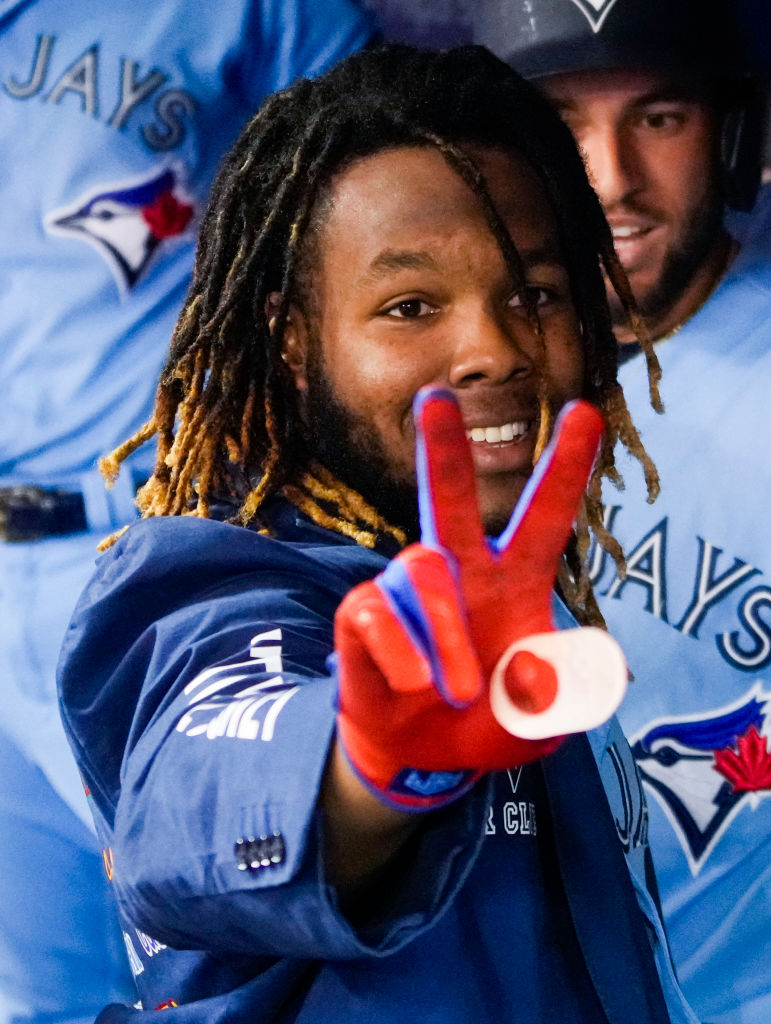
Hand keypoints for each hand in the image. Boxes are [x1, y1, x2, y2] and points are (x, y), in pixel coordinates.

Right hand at [334, 387, 626, 809]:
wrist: (426, 759)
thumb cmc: (491, 724)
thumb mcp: (545, 725)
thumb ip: (559, 700)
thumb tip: (532, 669)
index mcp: (514, 583)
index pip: (543, 518)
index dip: (565, 468)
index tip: (586, 412)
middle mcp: (458, 572)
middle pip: (449, 498)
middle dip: (445, 446)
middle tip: (436, 396)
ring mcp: (405, 591)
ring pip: (420, 571)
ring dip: (447, 636)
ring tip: (456, 691)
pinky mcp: (361, 618)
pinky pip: (372, 616)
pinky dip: (400, 655)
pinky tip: (412, 684)